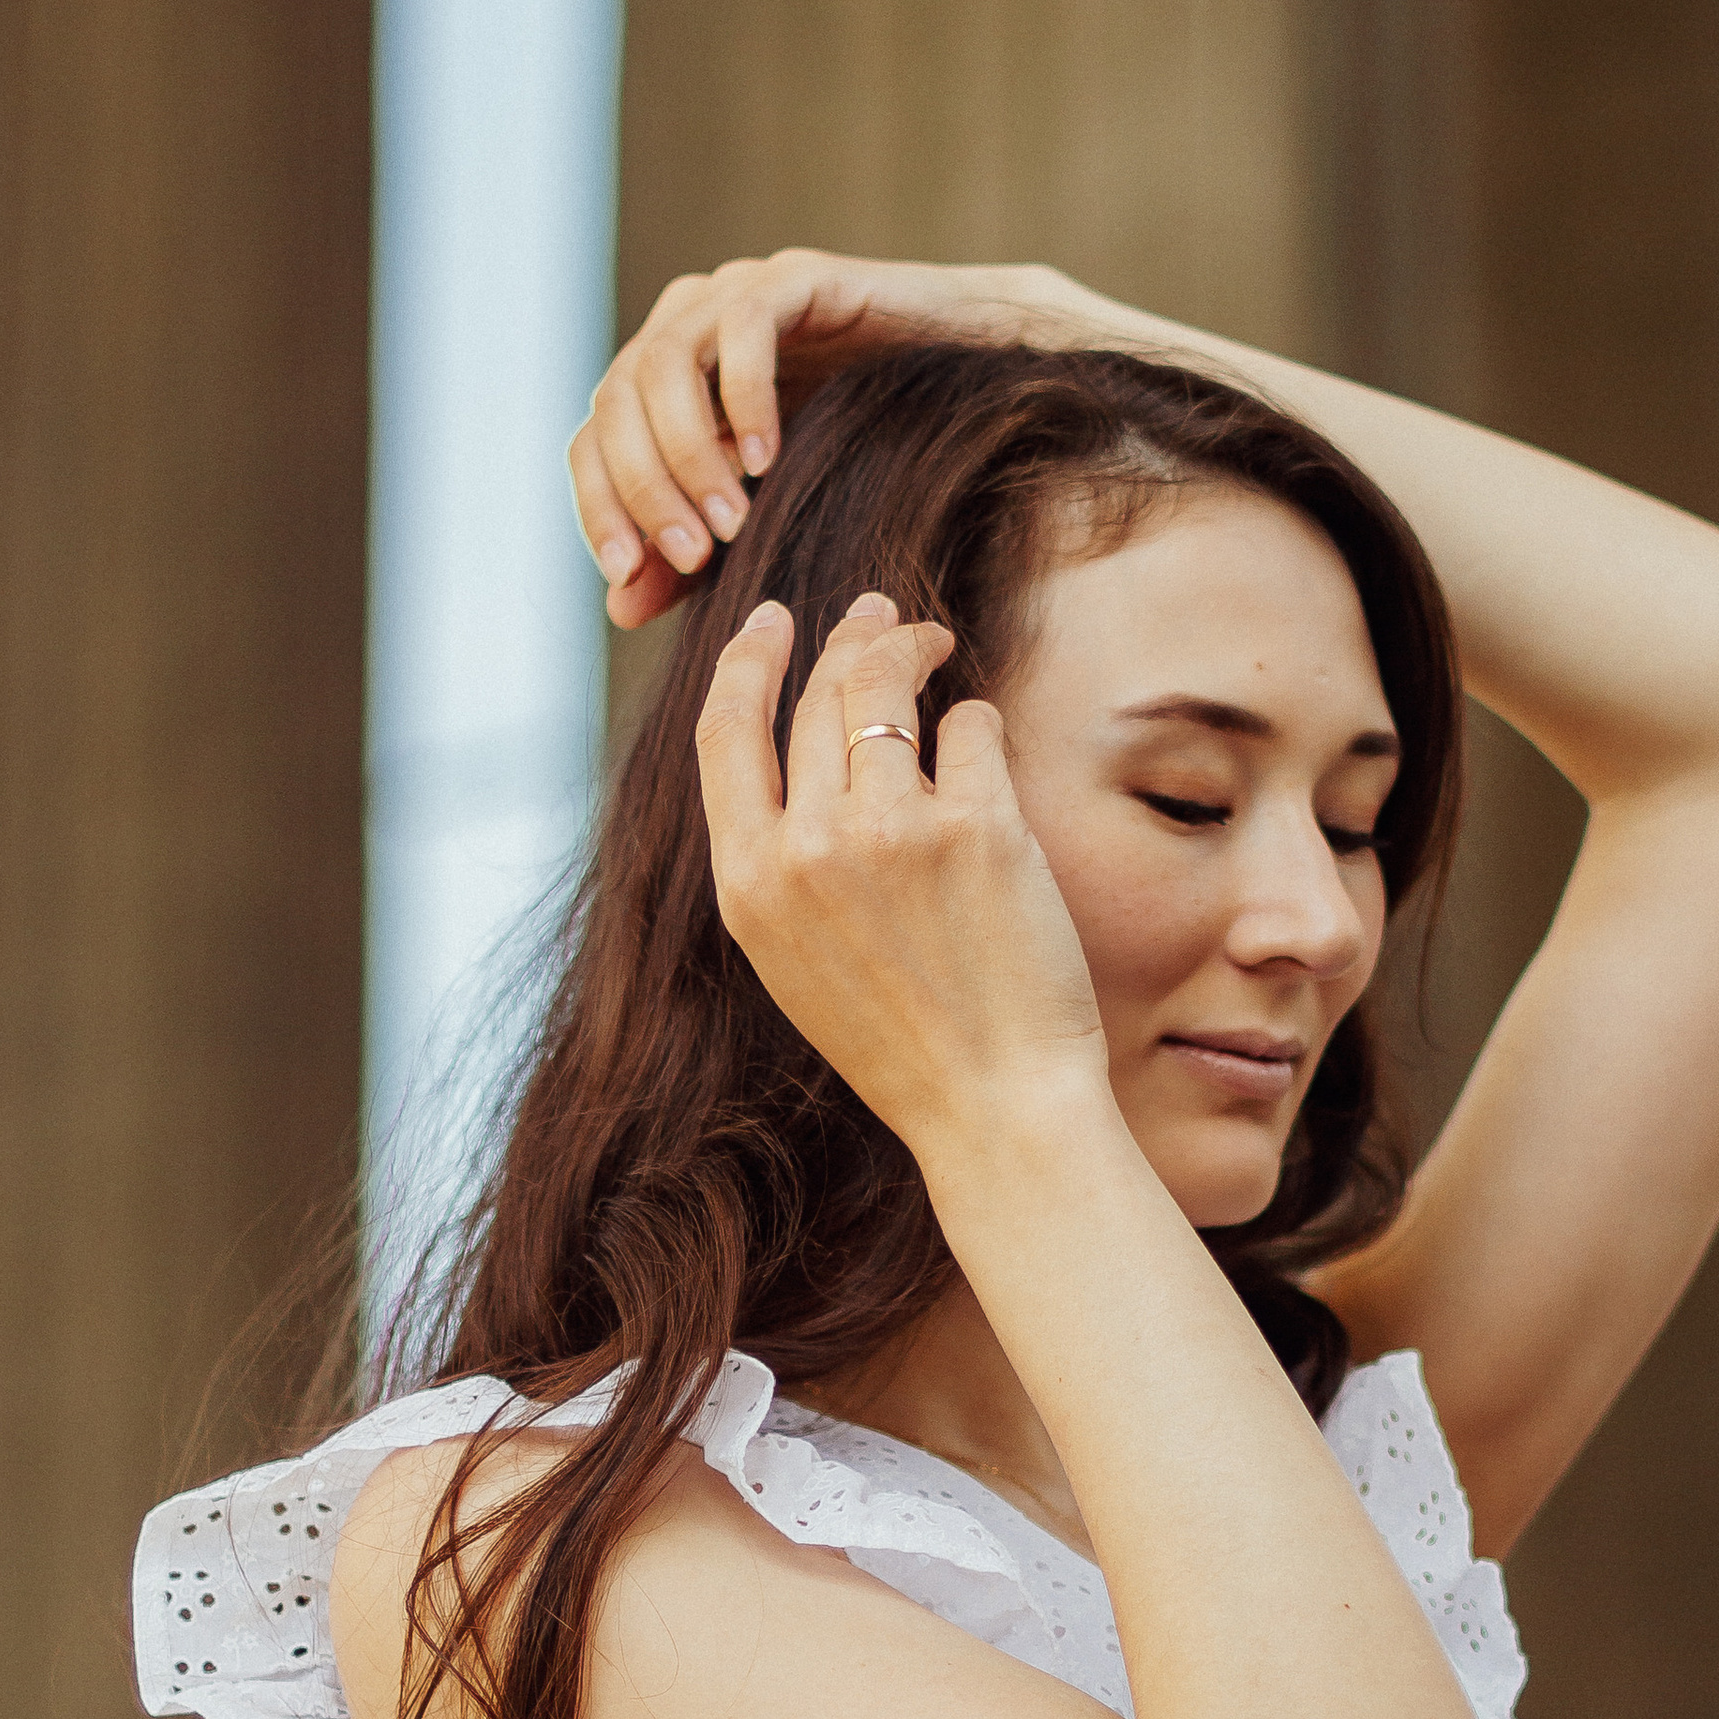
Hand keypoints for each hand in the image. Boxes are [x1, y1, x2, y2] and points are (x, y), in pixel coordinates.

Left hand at [573, 249, 1096, 628]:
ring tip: (734, 522)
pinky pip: (745, 328)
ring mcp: (736, 294)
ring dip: (688, 453)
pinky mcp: (797, 278)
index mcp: (663, 382)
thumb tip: (619, 608)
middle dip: (646, 489)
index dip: (598, 508)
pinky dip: (744, 399)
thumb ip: (694, 558)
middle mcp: (685, 325)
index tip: (625, 577)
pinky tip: (769, 462)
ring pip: (664, 363)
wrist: (974, 379)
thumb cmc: (869, 451)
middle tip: (696, 558)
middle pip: (616, 400)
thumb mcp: (768, 519)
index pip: (593, 440)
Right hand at [696, 591, 1107, 1156]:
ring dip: (911, 649)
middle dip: (850, 637)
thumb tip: (797, 743)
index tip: (772, 619)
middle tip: (881, 615)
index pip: (725, 729)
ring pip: (887, 689)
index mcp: (748, 882)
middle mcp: (810, 848)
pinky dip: (976, 720)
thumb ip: (778, 855)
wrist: (992, 1102)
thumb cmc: (901, 1037)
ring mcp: (894, 831)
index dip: (748, 659)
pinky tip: (981, 742)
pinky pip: (971, 725)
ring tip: (931, 641)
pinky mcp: (979, 826)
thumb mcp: (794, 955)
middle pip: (816, 694)